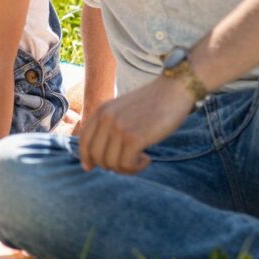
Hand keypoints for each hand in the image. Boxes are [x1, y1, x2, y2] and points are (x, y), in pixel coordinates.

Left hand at [78, 76, 192, 173]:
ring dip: (127, 168)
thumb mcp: (122, 110)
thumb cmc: (152, 104)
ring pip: (110, 163)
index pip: (84, 141)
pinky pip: (126, 165)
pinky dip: (137, 167)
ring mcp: (118, 128)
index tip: (90, 167)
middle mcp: (105, 119)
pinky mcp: (133, 137)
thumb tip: (97, 156)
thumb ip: (108, 126)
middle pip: (96, 156)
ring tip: (141, 159)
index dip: (86, 157)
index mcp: (101, 111)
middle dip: (110, 165)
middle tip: (128, 163)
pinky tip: (147, 158)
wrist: (174, 90)